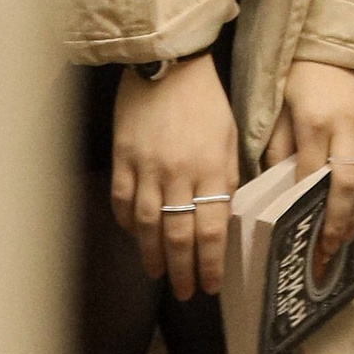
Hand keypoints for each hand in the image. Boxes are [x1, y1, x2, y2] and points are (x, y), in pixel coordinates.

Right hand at [112, 55, 239, 298]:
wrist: (167, 61)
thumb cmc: (206, 98)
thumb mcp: (230, 135)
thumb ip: (228, 176)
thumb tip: (224, 214)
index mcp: (212, 167)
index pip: (212, 227)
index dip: (210, 261)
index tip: (211, 284)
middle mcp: (179, 173)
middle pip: (178, 233)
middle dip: (183, 269)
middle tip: (186, 292)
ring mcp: (146, 167)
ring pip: (147, 224)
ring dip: (152, 254)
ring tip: (159, 274)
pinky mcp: (123, 157)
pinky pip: (122, 200)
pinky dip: (127, 223)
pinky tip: (134, 236)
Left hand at [268, 59, 353, 281]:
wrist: (334, 32)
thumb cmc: (297, 71)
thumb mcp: (277, 105)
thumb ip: (279, 147)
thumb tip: (278, 186)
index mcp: (316, 118)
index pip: (313, 173)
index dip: (309, 208)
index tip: (303, 237)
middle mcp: (349, 121)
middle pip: (349, 181)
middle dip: (340, 220)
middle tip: (330, 249)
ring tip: (347, 234)